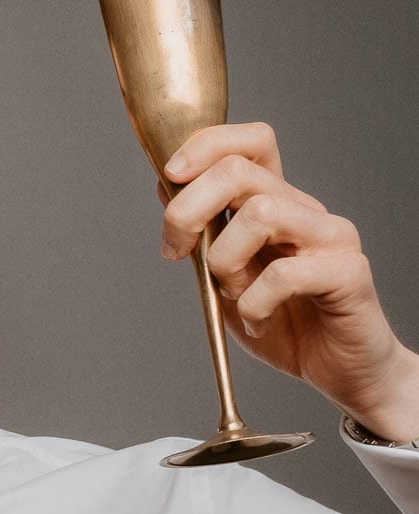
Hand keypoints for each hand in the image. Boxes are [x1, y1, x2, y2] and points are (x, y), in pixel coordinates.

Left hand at [161, 122, 418, 438]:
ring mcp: (330, 238)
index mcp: (277, 203)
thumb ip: (203, 233)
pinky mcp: (347, 273)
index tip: (170, 179)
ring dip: (224, 260)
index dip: (204, 147)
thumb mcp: (224, 276)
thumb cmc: (283, 322)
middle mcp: (306, 210)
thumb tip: (167, 184)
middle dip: (187, 209)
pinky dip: (254, 304)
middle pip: (240, 171)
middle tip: (177, 253)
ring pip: (261, 213)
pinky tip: (259, 321)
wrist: (339, 369)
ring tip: (232, 294)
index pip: (250, 142)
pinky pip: (285, 274)